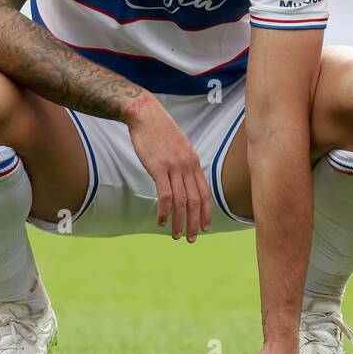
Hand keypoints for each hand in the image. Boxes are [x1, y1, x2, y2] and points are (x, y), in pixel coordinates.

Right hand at [125, 97, 211, 240]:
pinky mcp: (158, 167)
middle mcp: (188, 166)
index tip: (205, 228)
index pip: (205, 193)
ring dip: (180, 222)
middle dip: (194, 223)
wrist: (146, 115)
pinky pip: (165, 195)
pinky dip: (165, 211)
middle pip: (195, 201)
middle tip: (191, 239)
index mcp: (194, 162)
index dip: (206, 212)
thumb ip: (184, 164)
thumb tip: (185, 180)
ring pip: (182, 201)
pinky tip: (162, 221)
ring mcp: (174, 167)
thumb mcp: (180, 147)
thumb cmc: (160, 132)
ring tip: (176, 236)